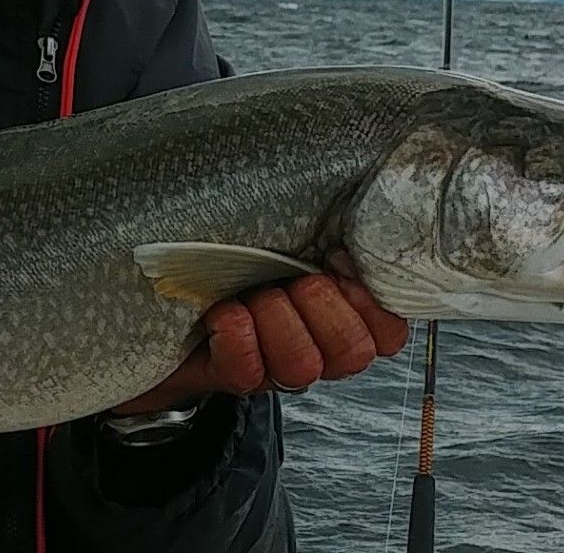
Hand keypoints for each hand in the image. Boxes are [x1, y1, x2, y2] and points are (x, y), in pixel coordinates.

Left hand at [110, 252, 408, 415]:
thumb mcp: (292, 234)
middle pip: (354, 352)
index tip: (338, 260)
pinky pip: (248, 372)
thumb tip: (353, 188)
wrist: (174, 292)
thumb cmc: (243, 254)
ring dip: (279, 323)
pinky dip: (238, 336)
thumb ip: (330, 224)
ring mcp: (277, 367)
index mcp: (344, 314)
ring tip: (257, 296)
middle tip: (296, 280)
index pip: (389, 332)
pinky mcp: (234, 376)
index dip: (372, 302)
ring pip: (304, 366)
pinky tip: (227, 312)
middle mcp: (318, 348)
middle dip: (324, 309)